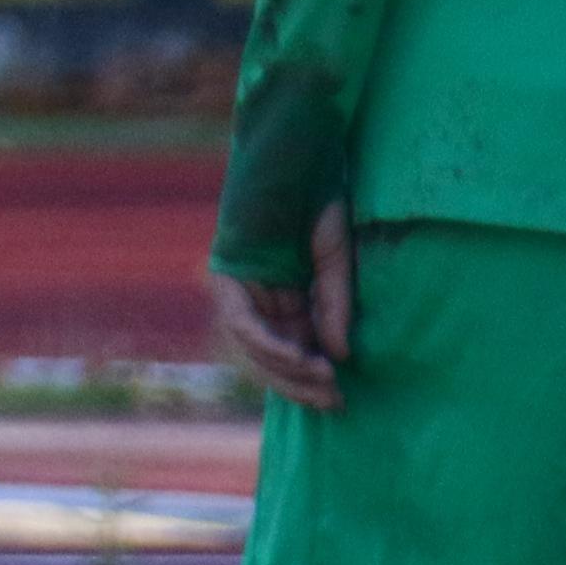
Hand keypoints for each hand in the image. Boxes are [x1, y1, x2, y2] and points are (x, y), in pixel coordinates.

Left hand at [212, 202, 354, 411]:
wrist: (296, 163)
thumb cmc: (319, 207)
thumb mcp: (337, 264)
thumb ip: (334, 308)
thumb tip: (339, 357)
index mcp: (289, 300)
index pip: (295, 350)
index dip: (312, 376)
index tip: (338, 398)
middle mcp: (262, 300)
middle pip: (272, 356)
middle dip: (299, 381)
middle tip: (331, 401)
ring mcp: (242, 290)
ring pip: (256, 345)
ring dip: (287, 366)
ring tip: (320, 376)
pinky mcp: (226, 279)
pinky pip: (241, 320)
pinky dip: (266, 340)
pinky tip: (294, 355)